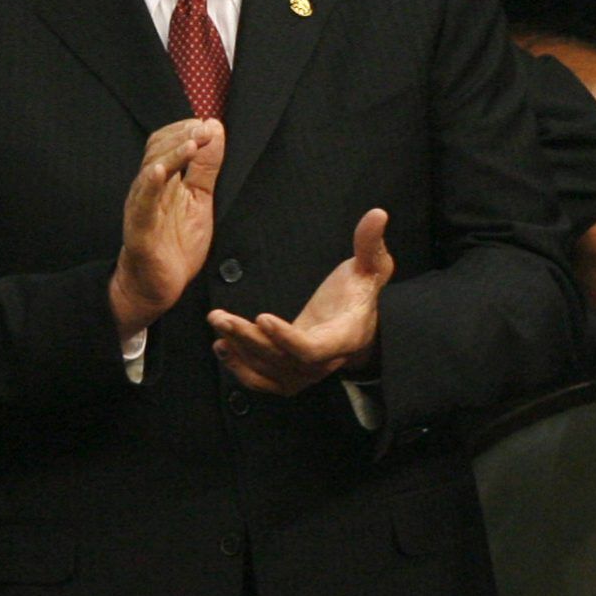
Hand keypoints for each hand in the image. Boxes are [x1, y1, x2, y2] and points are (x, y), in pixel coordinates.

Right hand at [110, 118, 224, 335]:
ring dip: (171, 154)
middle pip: (157, 150)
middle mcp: (147, 189)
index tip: (208, 124)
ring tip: (191, 143)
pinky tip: (157, 171)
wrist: (156, 286)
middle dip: (182, 137)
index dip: (185, 129)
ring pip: (150, 172)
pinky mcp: (139, 231)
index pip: (166, 142)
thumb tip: (215, 129)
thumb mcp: (200, 199)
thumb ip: (206, 167)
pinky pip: (141, 205)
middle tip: (204, 129)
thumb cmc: (176, 242)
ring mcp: (141, 208)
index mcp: (162, 180)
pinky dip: (149, 186)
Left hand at [208, 208, 393, 396]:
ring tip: (218, 323)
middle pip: (280, 360)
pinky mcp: (290, 376)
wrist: (360, 324)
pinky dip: (239, 367)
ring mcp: (305, 373)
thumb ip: (370, 243)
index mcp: (343, 337)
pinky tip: (222, 345)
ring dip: (238, 350)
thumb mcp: (372, 267)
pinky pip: (261, 381)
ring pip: (266, 370)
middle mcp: (324, 362)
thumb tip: (378, 214)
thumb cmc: (361, 293)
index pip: (310, 349)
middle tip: (221, 317)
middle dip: (247, 339)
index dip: (285, 338)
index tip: (261, 317)